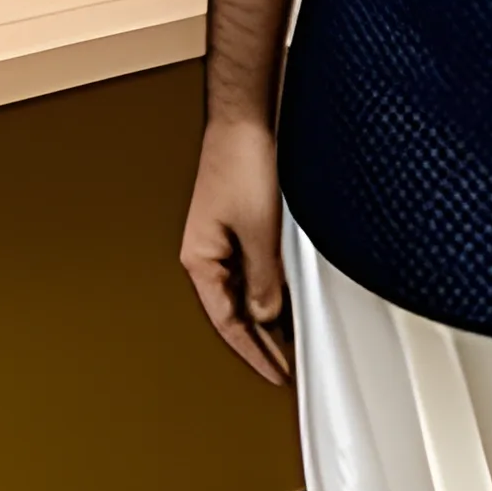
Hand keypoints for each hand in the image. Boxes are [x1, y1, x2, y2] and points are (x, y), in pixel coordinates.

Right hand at [180, 118, 291, 385]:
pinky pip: (253, 264)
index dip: (253, 352)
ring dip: (267, 311)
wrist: (246, 116)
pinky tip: (287, 291)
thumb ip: (263, 279)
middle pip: (234, 308)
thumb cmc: (241, 162)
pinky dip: (270, 284)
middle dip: (260, 338)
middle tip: (287, 363)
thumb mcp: (259, 231)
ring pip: (245, 287)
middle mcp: (207, 251)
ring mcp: (222, 235)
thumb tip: (267, 315)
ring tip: (292, 336)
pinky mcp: (238, 218)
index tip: (275, 374)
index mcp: (200, 259)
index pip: (227, 322)